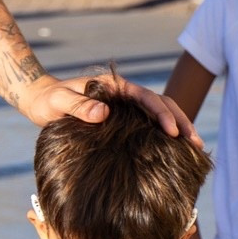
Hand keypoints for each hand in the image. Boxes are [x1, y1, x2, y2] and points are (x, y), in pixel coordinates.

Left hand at [18, 71, 202, 143]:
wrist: (40, 101)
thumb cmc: (48, 101)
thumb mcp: (59, 103)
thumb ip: (78, 106)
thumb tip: (104, 114)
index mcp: (115, 87)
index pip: (146, 97)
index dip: (162, 113)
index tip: (173, 132)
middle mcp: (124, 96)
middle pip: (161, 104)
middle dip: (181, 121)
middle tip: (197, 143)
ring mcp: (125, 108)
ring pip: (158, 114)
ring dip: (178, 127)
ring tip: (194, 147)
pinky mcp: (122, 121)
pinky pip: (148, 125)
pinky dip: (163, 135)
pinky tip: (174, 151)